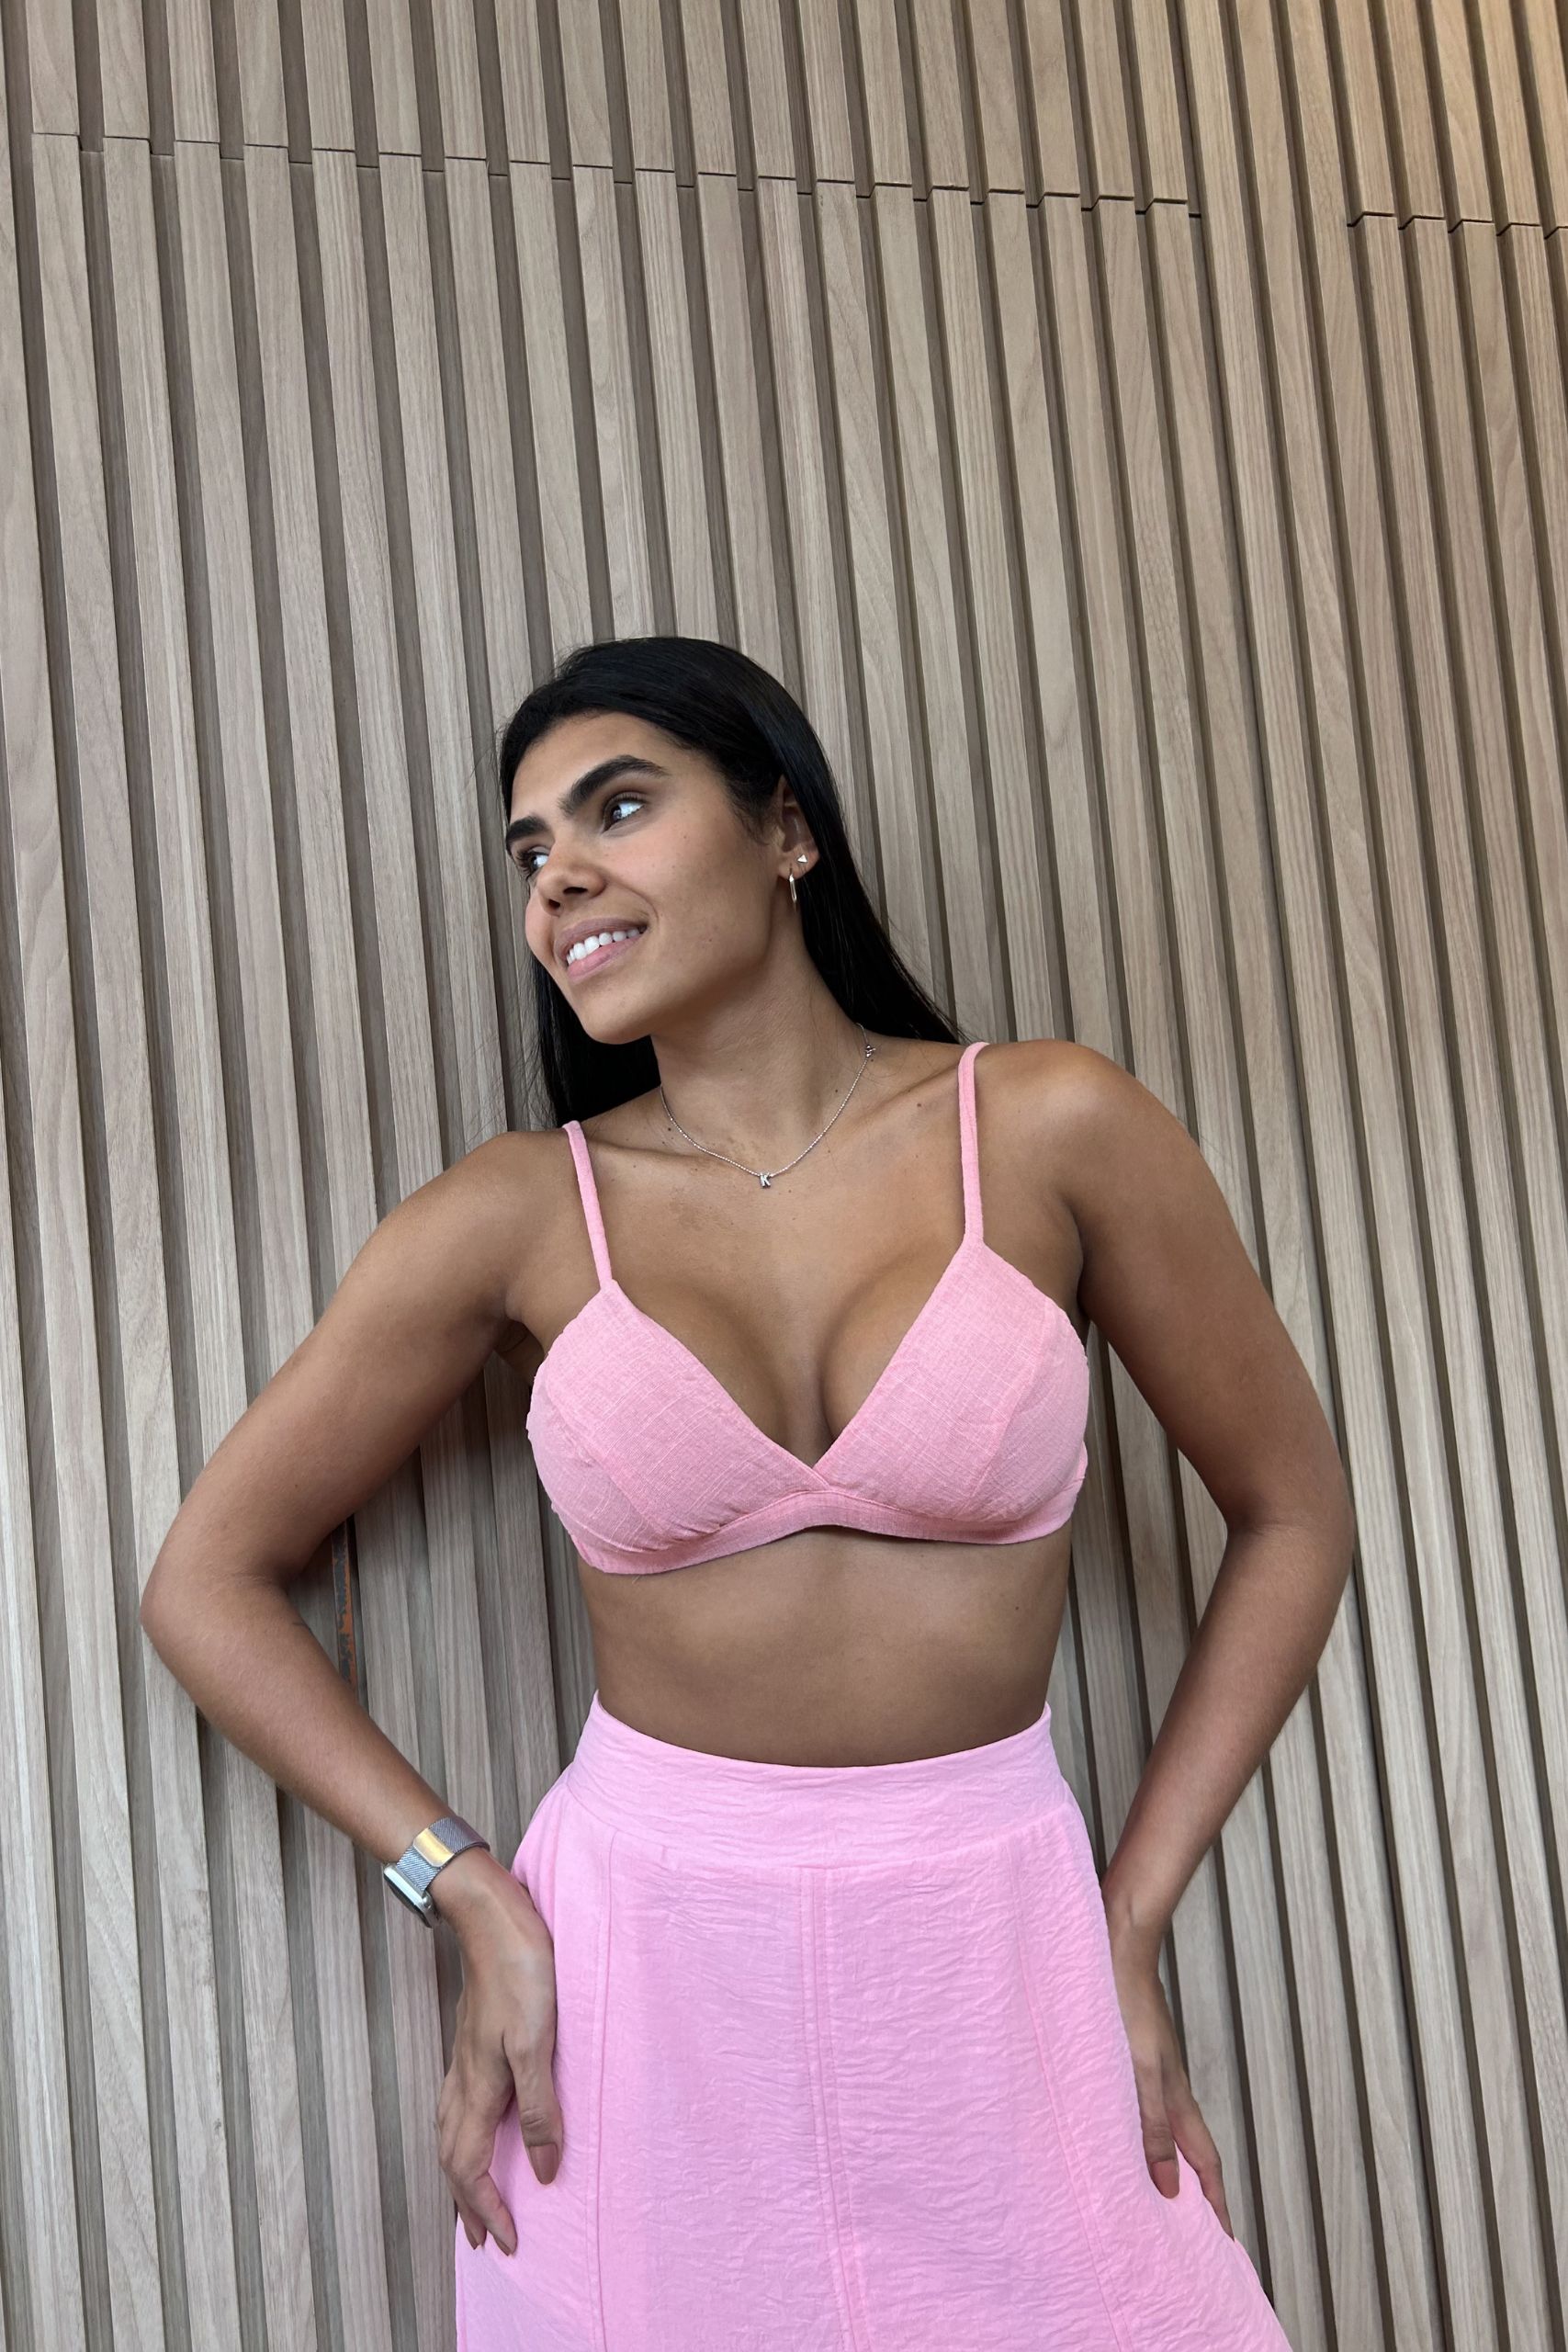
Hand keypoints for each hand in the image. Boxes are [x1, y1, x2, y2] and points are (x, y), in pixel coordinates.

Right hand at [435, 1875, 564, 2256]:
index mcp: (479, 2088)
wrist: (491, 1917)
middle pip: (452, 2159)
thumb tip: (545, 2170)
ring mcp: (464, 2058)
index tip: (508, 2245)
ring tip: (473, 2195)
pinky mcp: (473, 2039)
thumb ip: (542, 2107)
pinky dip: (463, 2135)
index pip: (470, 2169)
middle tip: (484, 2240)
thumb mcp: (537, 2041)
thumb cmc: (519, 1972)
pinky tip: (480, 2123)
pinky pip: (458, 2105)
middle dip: (466, 2204)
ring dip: (461, 2172)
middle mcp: (464, 2080)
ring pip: (450, 2133)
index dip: (487, 2210)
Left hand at [1105, 1929, 1234, 2237]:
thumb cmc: (1127, 2005)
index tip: (1227, 2241)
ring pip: (1168, 2130)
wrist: (1119, 1949)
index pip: (1204, 2163)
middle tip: (1199, 2232)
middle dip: (1199, 2192)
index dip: (1216, 2202)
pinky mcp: (1134, 2056)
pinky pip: (1146, 2108)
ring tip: (1162, 2197)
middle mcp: (1170, 2090)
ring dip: (1169, 2164)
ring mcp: (1154, 2072)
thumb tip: (1170, 2189)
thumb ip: (1152, 2127)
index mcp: (1176, 2100)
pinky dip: (1145, 2133)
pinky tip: (1125, 2135)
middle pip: (1191, 2151)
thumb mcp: (1139, 2073)